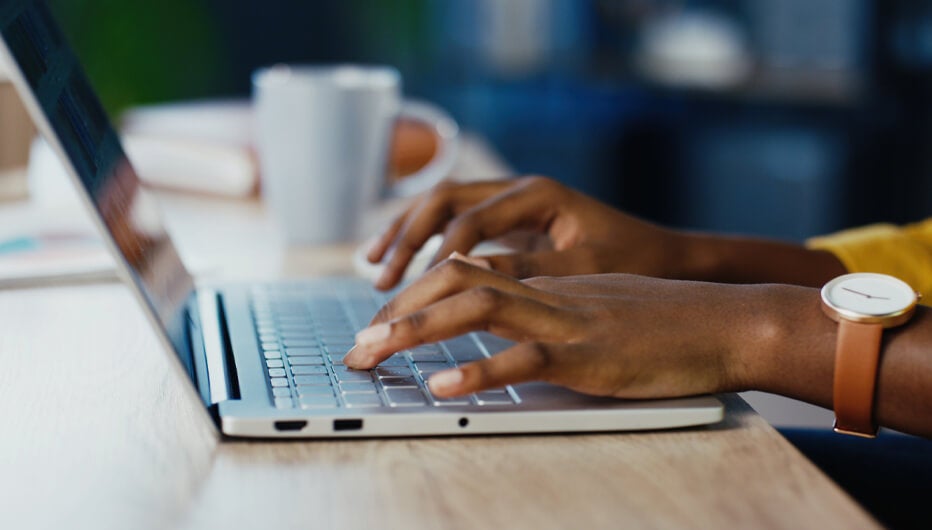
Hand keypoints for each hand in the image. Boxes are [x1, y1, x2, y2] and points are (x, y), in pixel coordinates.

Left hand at [344, 258, 789, 398]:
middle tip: (356, 346)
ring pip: (476, 308)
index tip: (379, 323)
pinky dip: (479, 373)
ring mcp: (567, 320)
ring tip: (372, 354)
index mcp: (546, 281)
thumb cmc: (668, 322)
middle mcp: (547, 292)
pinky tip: (442, 388)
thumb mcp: (599, 308)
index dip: (414, 294)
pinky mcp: (590, 355)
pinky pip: (525, 358)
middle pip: (454, 280)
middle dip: (396, 310)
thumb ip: (553, 313)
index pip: (463, 272)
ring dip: (416, 330)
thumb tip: (509, 333)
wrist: (727, 321)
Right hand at [366, 176, 689, 289]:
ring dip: (405, 235)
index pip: (470, 220)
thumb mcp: (583, 268)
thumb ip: (528, 271)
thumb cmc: (634, 260)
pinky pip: (453, 225)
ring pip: (441, 206)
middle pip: (443, 200)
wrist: (665, 254)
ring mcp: (511, 203)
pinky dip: (423, 242)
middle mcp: (518, 189)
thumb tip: (467, 279)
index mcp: (538, 194)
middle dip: (406, 238)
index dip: (435, 254)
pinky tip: (402, 266)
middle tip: (380, 279)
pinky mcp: (508, 223)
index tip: (409, 290)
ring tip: (373, 269)